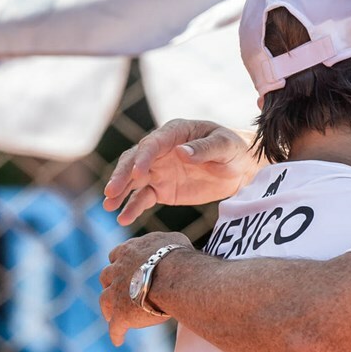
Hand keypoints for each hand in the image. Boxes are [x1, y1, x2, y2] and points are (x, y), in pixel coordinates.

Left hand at [99, 232, 192, 345]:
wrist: (175, 278)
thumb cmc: (179, 257)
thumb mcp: (173, 241)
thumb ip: (165, 244)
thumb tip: (171, 246)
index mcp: (128, 251)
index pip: (116, 254)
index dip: (120, 261)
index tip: (123, 266)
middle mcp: (117, 271)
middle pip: (106, 276)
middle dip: (109, 282)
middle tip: (115, 290)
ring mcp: (116, 293)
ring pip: (104, 300)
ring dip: (107, 307)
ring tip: (109, 315)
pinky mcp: (121, 315)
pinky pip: (115, 327)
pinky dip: (116, 333)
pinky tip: (118, 340)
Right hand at [103, 119, 254, 224]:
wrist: (241, 168)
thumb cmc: (233, 149)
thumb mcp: (225, 146)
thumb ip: (204, 149)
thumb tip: (181, 152)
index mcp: (175, 133)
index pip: (152, 144)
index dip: (143, 157)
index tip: (137, 172)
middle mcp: (161, 150)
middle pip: (135, 161)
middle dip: (122, 175)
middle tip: (111, 192)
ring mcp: (159, 170)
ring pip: (133, 180)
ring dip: (120, 192)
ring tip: (109, 207)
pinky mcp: (162, 189)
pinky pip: (143, 198)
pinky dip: (133, 208)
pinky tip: (123, 218)